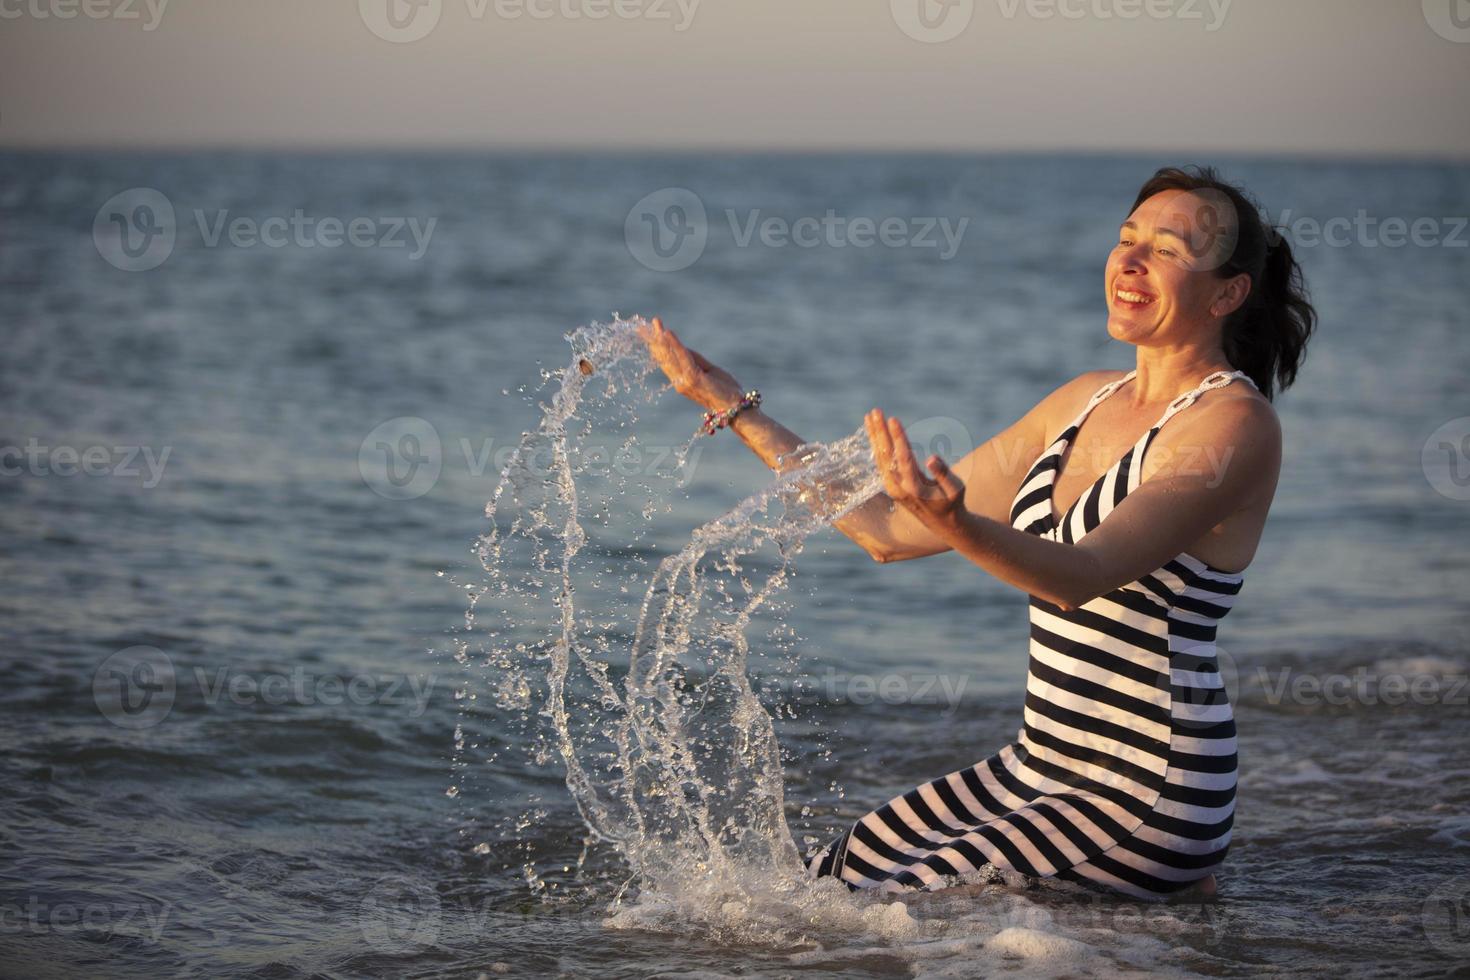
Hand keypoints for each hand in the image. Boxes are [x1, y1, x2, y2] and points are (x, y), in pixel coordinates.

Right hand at [637, 316, 743, 411]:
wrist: (736, 408)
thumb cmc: (725, 390)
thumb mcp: (708, 370)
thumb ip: (695, 359)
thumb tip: (681, 347)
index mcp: (682, 380)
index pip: (666, 361)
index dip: (657, 347)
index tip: (649, 333)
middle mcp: (679, 382)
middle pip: (663, 358)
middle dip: (653, 340)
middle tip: (641, 327)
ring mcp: (685, 381)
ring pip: (669, 356)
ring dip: (661, 338)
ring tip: (655, 323)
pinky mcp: (693, 378)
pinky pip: (682, 357)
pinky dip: (674, 344)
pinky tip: (667, 333)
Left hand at [866, 408, 966, 529]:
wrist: (942, 523)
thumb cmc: (952, 502)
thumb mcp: (955, 489)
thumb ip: (944, 474)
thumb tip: (932, 458)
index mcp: (915, 487)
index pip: (903, 458)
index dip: (898, 438)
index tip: (893, 420)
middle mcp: (899, 486)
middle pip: (886, 456)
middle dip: (881, 432)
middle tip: (875, 412)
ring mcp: (893, 486)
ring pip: (880, 457)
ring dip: (875, 436)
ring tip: (870, 416)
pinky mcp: (891, 483)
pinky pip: (881, 461)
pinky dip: (877, 444)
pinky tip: (874, 432)